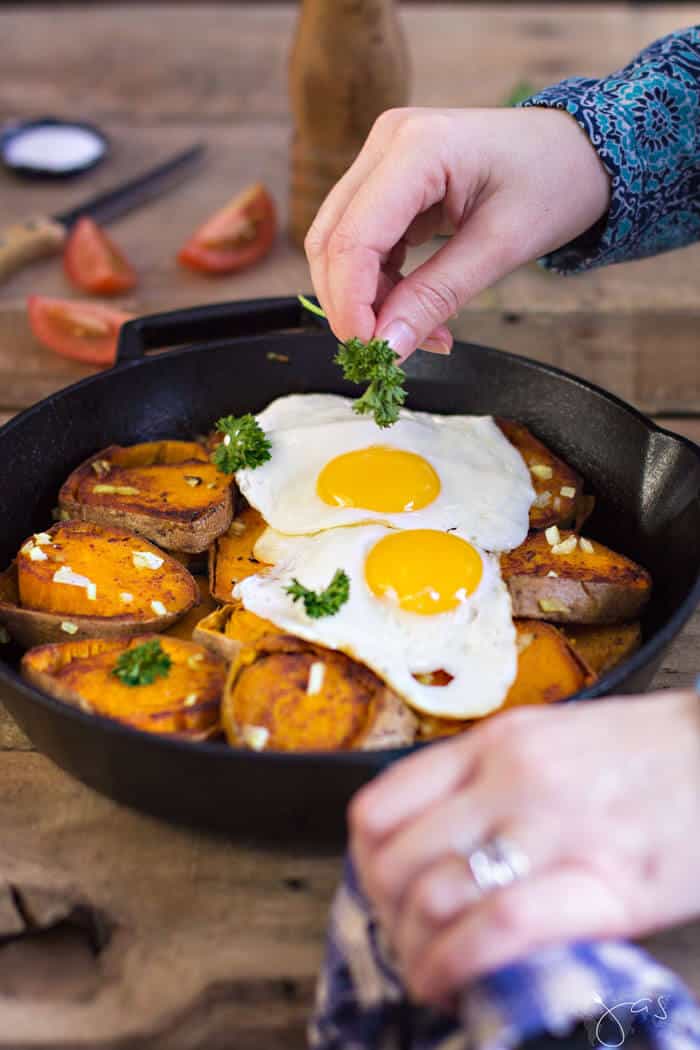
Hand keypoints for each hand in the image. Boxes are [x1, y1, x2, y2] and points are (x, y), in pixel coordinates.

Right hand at [305, 106, 609, 361]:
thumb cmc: (554, 182)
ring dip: (368, 300)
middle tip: (389, 351)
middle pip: (333, 240)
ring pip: (342, 245)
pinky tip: (416, 310)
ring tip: (419, 332)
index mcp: (418, 146)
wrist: (579, 151)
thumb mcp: (501, 247)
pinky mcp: (387, 180)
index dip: (351, 303)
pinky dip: (382, 286)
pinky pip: (365, 243)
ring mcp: (383, 158)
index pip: (354, 237)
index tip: (372, 351)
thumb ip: (438, 296)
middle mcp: (388, 142)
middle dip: (353, 305)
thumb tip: (388, 346)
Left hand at [349, 690, 699, 1009]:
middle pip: (396, 863)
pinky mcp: (605, 885)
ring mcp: (554, 830)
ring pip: (433, 899)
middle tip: (405, 944)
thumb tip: (432, 844)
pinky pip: (498, 929)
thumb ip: (488, 783)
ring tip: (427, 975)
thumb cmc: (645, 753)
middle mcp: (511, 780)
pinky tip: (453, 986)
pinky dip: (457, 967)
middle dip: (386, 921)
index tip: (381, 893)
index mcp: (495, 743)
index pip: (380, 805)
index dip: (365, 865)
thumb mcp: (550, 742)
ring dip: (414, 957)